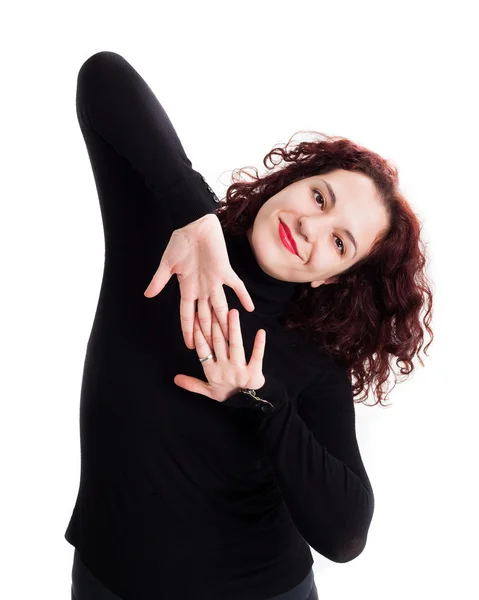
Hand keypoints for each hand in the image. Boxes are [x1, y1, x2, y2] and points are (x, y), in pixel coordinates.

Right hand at [143, 214, 254, 349]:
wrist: (193, 225)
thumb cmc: (179, 243)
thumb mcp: (167, 264)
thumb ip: (159, 281)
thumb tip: (147, 295)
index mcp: (187, 288)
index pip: (187, 315)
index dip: (188, 330)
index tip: (191, 346)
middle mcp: (202, 289)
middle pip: (205, 316)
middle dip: (208, 334)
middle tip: (214, 351)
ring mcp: (215, 281)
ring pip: (220, 307)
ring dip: (224, 322)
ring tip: (230, 338)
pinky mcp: (225, 271)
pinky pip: (237, 286)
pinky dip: (243, 296)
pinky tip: (250, 309)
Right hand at [173, 309, 265, 401]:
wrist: (248, 405)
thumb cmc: (228, 395)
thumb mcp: (208, 391)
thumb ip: (192, 384)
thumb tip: (175, 378)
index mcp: (212, 371)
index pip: (203, 350)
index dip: (198, 334)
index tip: (195, 318)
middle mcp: (224, 369)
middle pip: (218, 343)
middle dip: (214, 324)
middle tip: (212, 307)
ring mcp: (239, 371)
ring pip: (235, 346)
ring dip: (234, 328)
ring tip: (233, 312)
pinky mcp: (254, 373)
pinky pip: (257, 357)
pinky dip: (259, 345)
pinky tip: (261, 332)